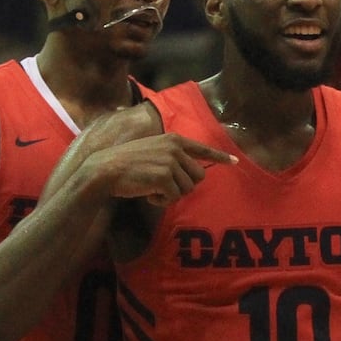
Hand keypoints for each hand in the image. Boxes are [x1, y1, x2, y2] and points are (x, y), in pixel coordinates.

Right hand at [90, 134, 236, 205]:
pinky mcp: (164, 178)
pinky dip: (162, 201)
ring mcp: (171, 162)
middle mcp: (176, 149)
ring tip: (152, 189)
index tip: (234, 162)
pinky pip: (174, 198)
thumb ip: (172, 157)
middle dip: (184, 186)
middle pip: (198, 176)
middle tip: (164, 187)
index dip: (220, 156)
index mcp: (174, 139)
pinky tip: (148, 194)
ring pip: (187, 189)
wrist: (105, 169)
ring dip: (171, 195)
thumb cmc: (126, 163)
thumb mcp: (152, 150)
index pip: (202, 149)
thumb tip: (193, 173)